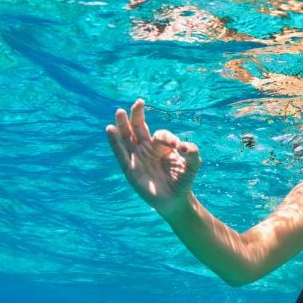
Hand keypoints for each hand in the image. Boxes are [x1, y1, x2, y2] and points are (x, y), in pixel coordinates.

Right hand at [106, 99, 200, 214]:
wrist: (175, 200)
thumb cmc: (183, 180)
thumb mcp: (193, 165)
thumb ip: (192, 153)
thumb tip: (183, 146)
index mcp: (161, 145)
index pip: (160, 135)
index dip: (167, 138)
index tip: (177, 147)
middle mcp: (147, 148)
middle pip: (138, 127)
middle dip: (137, 115)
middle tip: (139, 102)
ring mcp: (137, 158)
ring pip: (127, 137)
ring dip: (122, 125)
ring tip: (119, 112)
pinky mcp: (130, 169)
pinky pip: (120, 154)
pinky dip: (114, 142)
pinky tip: (110, 129)